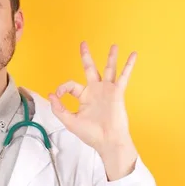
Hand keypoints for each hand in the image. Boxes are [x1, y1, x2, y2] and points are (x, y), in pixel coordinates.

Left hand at [48, 42, 137, 178]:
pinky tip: (133, 54)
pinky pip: (124, 76)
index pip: (71, 85)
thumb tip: (51, 95)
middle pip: (89, 69)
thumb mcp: (70, 121)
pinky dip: (129, 65)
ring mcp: (107, 90)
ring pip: (108, 69)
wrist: (108, 141)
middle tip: (83, 43)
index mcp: (83, 97)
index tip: (57, 95)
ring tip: (113, 45)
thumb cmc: (91, 134)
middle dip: (86, 56)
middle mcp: (95, 91)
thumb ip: (59, 109)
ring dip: (111, 57)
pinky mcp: (117, 92)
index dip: (62, 88)